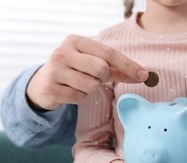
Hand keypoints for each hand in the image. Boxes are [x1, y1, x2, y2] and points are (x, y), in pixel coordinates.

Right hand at [26, 34, 148, 110]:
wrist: (42, 83)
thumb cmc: (74, 70)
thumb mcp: (91, 63)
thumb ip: (116, 69)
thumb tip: (143, 74)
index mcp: (75, 41)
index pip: (108, 52)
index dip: (128, 65)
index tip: (144, 75)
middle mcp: (63, 52)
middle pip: (101, 69)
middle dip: (103, 78)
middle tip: (93, 77)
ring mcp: (55, 70)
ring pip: (91, 86)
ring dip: (90, 89)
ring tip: (78, 83)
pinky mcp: (51, 88)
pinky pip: (80, 98)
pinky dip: (80, 97)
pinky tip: (69, 91)